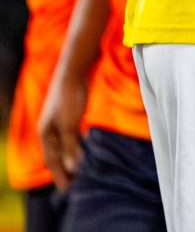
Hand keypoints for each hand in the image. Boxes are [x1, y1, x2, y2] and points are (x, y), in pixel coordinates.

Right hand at [38, 75, 87, 190]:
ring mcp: (58, 121)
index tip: (66, 189)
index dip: (59, 175)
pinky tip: (82, 147)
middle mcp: (49, 129)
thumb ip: (71, 146)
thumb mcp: (70, 124)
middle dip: (62, 169)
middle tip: (73, 183)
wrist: (73, 72)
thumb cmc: (69, 98)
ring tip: (78, 169)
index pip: (51, 160)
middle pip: (55, 154)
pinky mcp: (68, 114)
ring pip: (62, 145)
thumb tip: (73, 168)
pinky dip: (74, 145)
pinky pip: (69, 135)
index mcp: (46, 134)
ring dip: (69, 157)